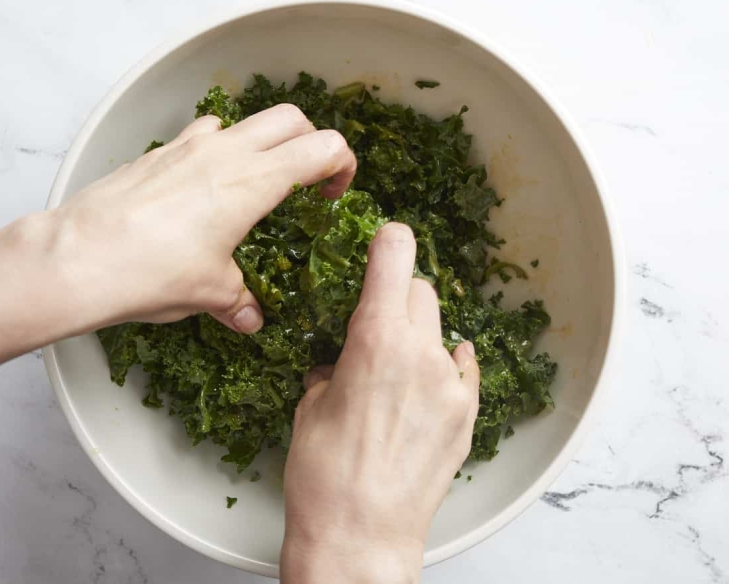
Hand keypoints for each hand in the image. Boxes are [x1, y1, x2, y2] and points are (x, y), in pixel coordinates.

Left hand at [55, 104, 355, 330]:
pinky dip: (219, 147)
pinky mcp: (159, 152)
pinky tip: (205, 185)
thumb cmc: (151, 272)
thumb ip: (238, 301)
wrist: (78, 258)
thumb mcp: (209, 292)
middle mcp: (226, 153)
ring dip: (264, 142)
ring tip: (255, 183)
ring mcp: (189, 146)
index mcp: (254, 182)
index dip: (343, 166)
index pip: (324, 148)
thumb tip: (248, 318)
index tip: (332, 196)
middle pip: (292, 119)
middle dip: (310, 144)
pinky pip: (202, 133)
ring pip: (246, 120)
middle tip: (305, 182)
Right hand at [280, 223, 479, 583]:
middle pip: (421, 290)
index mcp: (375, 339)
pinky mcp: (468, 414)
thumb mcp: (310, 407)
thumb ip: (333, 367)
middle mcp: (422, 352)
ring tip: (394, 377)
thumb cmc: (323, 476)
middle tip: (377, 323)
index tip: (383, 242)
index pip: (395, 255)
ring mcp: (451, 384)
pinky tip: (427, 387)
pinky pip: (462, 367)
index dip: (388, 241)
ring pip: (440, 331)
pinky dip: (446, 366)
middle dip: (398, 296)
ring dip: (418, 338)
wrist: (361, 536)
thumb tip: (341, 364)